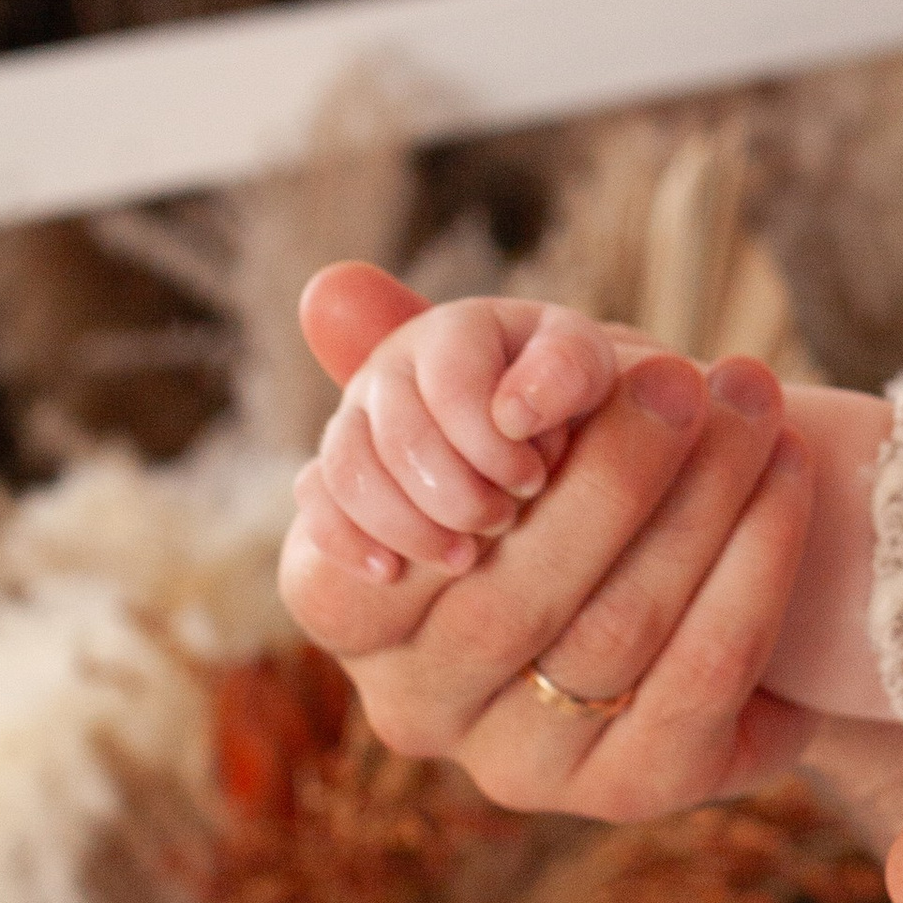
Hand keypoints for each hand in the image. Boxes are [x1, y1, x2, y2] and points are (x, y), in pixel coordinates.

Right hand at [279, 265, 820, 819]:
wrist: (701, 579)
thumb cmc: (566, 478)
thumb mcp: (492, 410)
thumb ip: (408, 360)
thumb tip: (331, 288)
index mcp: (358, 622)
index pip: (350, 580)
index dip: (441, 490)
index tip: (527, 408)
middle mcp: (421, 713)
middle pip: (509, 597)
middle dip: (614, 470)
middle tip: (688, 375)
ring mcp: (525, 769)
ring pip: (616, 629)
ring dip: (702, 502)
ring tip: (757, 403)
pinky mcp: (637, 791)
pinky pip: (704, 674)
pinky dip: (756, 564)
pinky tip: (791, 477)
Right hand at [291, 276, 638, 581]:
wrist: (544, 425)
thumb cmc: (569, 400)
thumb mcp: (588, 372)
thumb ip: (568, 370)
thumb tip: (514, 413)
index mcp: (454, 330)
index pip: (452, 384)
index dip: (492, 443)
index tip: (534, 479)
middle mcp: (391, 367)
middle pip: (398, 436)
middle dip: (456, 491)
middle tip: (506, 520)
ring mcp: (355, 421)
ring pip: (348, 473)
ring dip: (407, 524)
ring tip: (464, 555)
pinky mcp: (333, 476)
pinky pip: (313, 505)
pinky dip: (346, 541)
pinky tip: (388, 571)